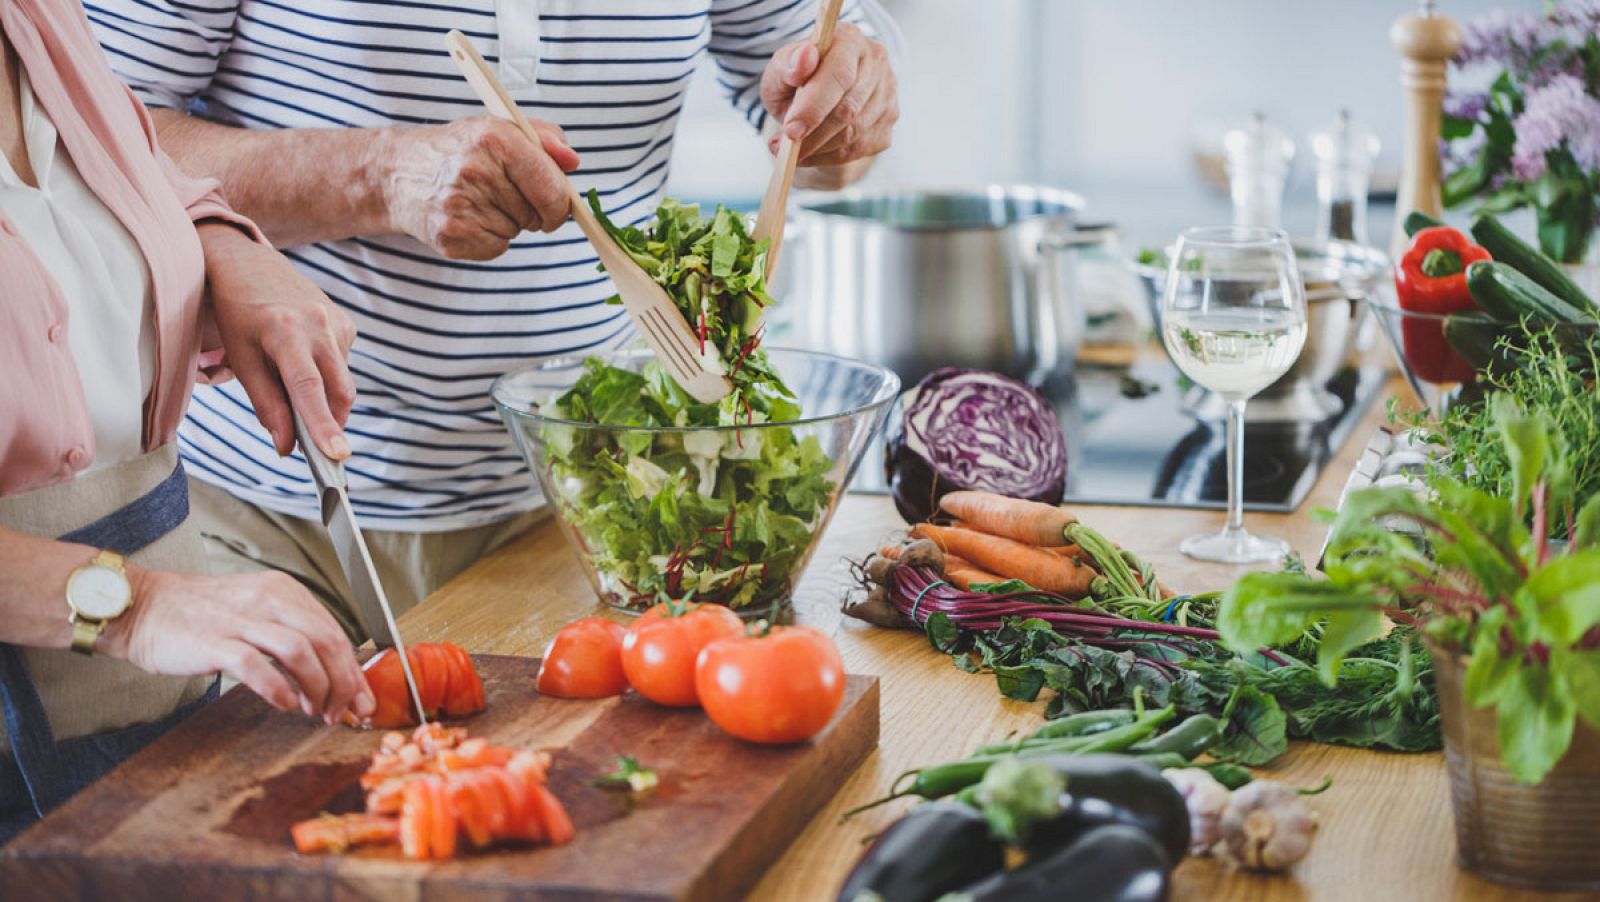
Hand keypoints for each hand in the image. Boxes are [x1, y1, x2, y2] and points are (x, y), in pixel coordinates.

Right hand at [106, 567, 374, 722]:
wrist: (144, 606)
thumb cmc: (203, 615)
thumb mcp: (258, 612)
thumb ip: (294, 636)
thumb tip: (333, 675)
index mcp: (285, 592)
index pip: (336, 632)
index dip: (353, 671)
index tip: (361, 700)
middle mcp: (269, 600)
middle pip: (327, 642)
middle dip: (343, 684)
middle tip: (341, 711)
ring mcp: (241, 619)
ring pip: (300, 651)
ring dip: (316, 687)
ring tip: (314, 710)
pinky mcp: (214, 642)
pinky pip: (257, 666)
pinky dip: (279, 688)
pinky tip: (286, 704)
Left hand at [198, 223, 355, 459]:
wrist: (249, 264)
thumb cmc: (237, 314)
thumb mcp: (241, 358)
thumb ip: (266, 405)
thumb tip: (286, 447)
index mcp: (284, 331)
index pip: (308, 388)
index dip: (322, 425)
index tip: (337, 455)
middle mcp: (318, 324)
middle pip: (339, 392)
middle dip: (331, 424)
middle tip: (314, 447)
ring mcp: (337, 322)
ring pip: (342, 382)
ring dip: (323, 398)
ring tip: (288, 378)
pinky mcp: (347, 323)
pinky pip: (342, 366)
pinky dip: (325, 376)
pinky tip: (303, 358)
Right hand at [376, 117, 580, 260]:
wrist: (397, 173)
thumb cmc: (458, 150)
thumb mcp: (498, 129)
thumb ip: (544, 139)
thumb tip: (573, 162)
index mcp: (495, 138)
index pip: (552, 188)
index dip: (561, 203)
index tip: (555, 205)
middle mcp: (476, 170)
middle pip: (536, 214)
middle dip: (529, 209)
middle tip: (500, 193)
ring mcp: (460, 206)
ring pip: (516, 231)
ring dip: (506, 222)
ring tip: (476, 200)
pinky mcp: (451, 235)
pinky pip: (497, 248)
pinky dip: (489, 238)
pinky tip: (467, 217)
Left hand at [760, 23, 897, 172]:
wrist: (815, 94)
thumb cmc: (796, 79)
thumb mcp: (780, 70)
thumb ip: (786, 65)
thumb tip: (803, 62)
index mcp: (849, 39)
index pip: (839, 75)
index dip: (814, 106)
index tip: (791, 130)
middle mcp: (876, 62)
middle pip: (849, 108)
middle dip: (813, 135)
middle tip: (783, 148)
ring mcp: (887, 92)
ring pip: (855, 133)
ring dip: (819, 149)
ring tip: (792, 152)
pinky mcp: (888, 120)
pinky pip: (859, 149)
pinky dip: (830, 157)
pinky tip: (811, 154)